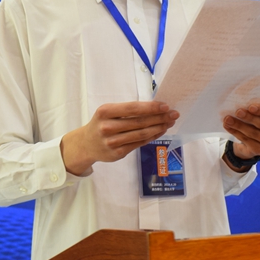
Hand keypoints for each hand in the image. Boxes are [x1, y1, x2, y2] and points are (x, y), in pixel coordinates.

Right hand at [60, 101, 178, 175]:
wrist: (86, 144)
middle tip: (174, 114)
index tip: (166, 106)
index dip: (151, 107)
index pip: (132, 108)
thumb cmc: (102, 123)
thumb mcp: (108, 112)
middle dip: (160, 117)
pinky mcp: (117, 153)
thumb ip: (127, 110)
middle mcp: (107, 127)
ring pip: (141, 134)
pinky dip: (152, 137)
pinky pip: (139, 143)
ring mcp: (112, 142)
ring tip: (170, 122)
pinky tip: (160, 131)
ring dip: (159, 127)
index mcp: (105, 111)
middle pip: (139, 122)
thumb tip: (155, 107)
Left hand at [222, 103, 259, 165]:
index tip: (251, 107)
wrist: (255, 137)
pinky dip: (236, 133)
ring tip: (228, 119)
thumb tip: (242, 100)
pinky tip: (228, 127)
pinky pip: (247, 141)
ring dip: (239, 125)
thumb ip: (256, 107)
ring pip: (254, 133)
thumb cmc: (259, 118)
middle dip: (249, 117)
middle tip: (237, 112)